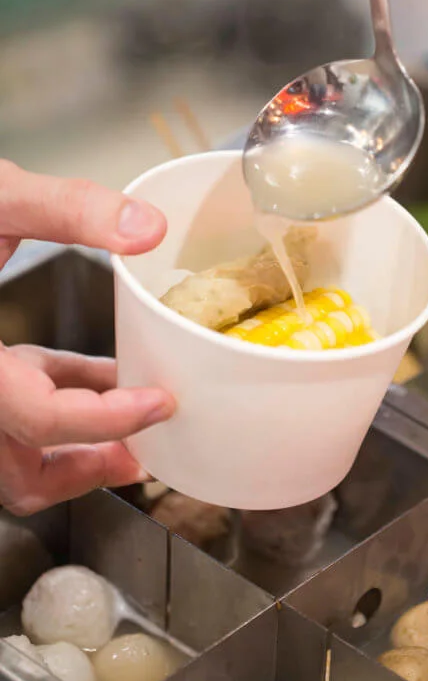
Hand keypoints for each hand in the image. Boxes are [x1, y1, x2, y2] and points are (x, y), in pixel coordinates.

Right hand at [0, 161, 174, 514]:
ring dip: (70, 446)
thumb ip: (70, 209)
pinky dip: (48, 403)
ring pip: (8, 459)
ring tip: (127, 419)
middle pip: (20, 472)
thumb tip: (146, 227)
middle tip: (148, 445)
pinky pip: (5, 416)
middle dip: (90, 463)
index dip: (108, 420)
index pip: (40, 418)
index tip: (159, 402)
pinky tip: (89, 374)